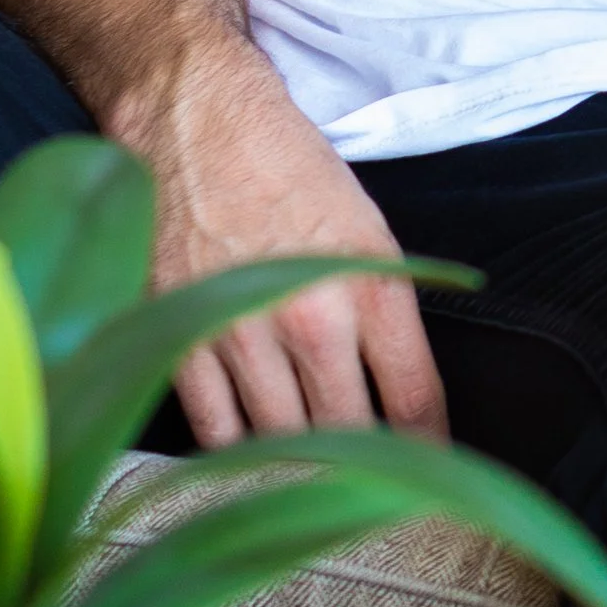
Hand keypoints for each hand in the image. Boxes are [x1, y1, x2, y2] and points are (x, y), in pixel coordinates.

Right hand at [113, 33, 447, 451]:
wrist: (193, 112)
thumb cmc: (285, 163)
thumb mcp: (365, 227)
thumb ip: (383, 312)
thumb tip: (399, 395)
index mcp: (369, 285)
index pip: (416, 403)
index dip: (429, 454)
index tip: (430, 479)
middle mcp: (309, 318)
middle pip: (348, 438)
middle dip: (363, 471)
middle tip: (367, 494)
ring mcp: (239, 333)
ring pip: (279, 442)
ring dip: (296, 466)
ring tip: (307, 480)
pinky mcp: (177, 336)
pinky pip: (213, 428)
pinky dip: (233, 449)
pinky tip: (246, 451)